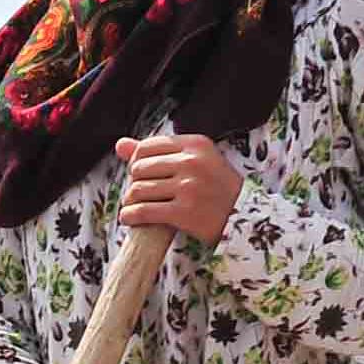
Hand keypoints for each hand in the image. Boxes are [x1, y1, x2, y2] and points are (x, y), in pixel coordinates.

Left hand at [113, 133, 241, 241]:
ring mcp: (189, 187)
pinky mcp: (185, 211)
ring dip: (130, 201)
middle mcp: (192, 162)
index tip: (141, 175)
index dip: (137, 162)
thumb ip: (158, 151)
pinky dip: (130, 216)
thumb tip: (119, 144)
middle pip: (139, 168)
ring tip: (133, 206)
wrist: (244, 216)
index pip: (146, 147)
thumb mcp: (195, 161)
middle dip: (133, 182)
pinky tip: (128, 219)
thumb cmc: (216, 187)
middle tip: (138, 193)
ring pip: (139, 190)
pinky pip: (143, 211)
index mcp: (196, 144)